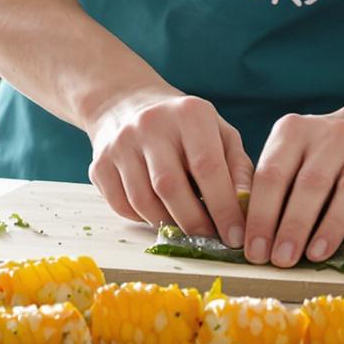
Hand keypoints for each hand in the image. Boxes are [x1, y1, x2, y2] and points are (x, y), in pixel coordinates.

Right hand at [85, 90, 253, 243]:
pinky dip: (144, 219)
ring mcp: (119, 144)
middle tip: (211, 240)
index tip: (236, 237)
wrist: (127, 104)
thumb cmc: (185, 127)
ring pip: (144, 202)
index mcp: (189, 113)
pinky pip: (122, 206)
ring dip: (169, 224)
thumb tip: (245, 209)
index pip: (207, 167)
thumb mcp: (220, 134)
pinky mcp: (98, 164)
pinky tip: (159, 212)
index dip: (224, 208)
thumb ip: (238, 169)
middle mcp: (150, 125)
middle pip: (170, 187)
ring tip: (186, 227)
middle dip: (195, 223)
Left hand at [241, 111, 343, 267]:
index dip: (261, 215)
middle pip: (310, 183)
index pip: (272, 174)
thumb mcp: (292, 154)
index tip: (255, 251)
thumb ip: (271, 186)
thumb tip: (247, 236)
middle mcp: (334, 135)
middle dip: (292, 226)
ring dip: (330, 226)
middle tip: (281, 260)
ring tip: (314, 256)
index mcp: (296, 130)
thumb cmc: (322, 155)